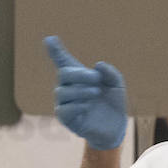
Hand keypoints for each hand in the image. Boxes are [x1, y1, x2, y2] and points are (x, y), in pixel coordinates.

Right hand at [45, 36, 127, 150]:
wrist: (116, 128)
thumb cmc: (112, 104)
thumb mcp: (117, 86)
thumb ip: (111, 74)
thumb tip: (98, 65)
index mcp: (78, 77)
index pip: (63, 61)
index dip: (55, 51)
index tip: (50, 39)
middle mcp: (68, 88)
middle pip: (63, 74)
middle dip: (80, 73)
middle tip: (96, 78)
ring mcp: (65, 103)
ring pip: (62, 92)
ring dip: (81, 90)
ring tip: (96, 93)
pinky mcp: (66, 119)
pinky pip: (63, 110)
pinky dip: (76, 106)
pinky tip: (88, 107)